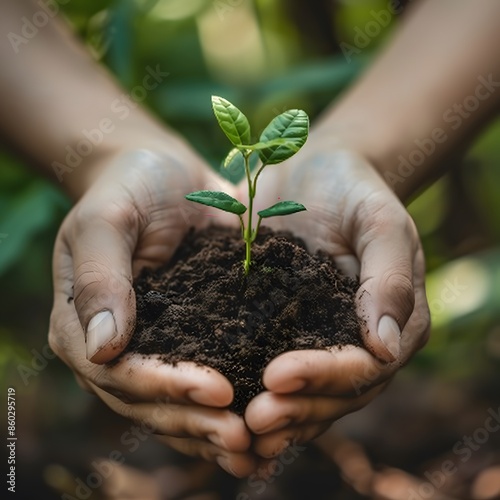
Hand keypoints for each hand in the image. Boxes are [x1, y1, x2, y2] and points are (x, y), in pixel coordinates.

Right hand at [49, 148, 254, 475]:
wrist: (162, 174)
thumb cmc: (128, 186)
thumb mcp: (107, 219)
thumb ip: (100, 277)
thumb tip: (102, 349)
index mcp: (83, 325)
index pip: (118, 372)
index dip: (165, 387)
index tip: (217, 391)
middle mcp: (117, 348)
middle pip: (149, 402)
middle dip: (195, 422)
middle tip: (244, 437)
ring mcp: (155, 346)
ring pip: (177, 405)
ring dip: (214, 430)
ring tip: (259, 448)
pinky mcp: (191, 336)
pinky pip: (206, 378)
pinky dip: (230, 406)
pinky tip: (264, 423)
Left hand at [242, 139, 429, 457]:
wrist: (315, 172)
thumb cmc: (354, 189)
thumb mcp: (379, 220)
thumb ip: (390, 277)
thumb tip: (386, 347)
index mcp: (391, 323)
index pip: (363, 366)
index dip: (323, 377)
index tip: (278, 377)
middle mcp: (356, 342)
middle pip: (332, 394)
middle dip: (294, 409)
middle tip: (251, 419)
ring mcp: (317, 339)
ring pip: (302, 394)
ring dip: (272, 415)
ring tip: (232, 430)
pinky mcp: (281, 329)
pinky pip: (266, 365)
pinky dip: (247, 389)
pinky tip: (217, 403)